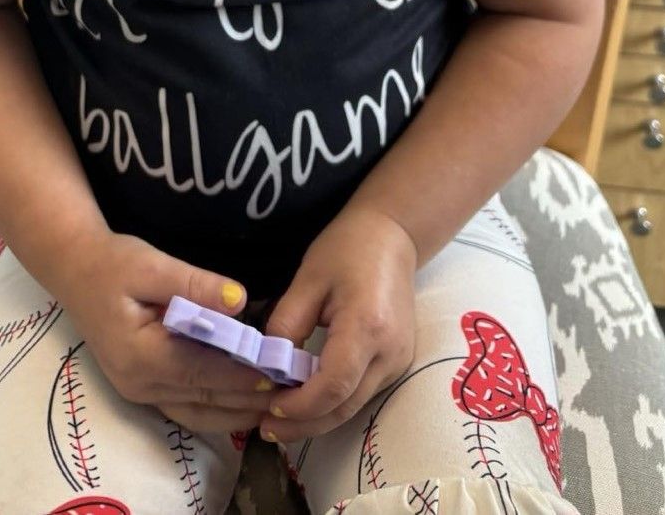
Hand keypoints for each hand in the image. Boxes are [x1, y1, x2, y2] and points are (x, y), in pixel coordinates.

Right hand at [57, 228, 274, 434]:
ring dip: (235, 411)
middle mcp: (140, 383)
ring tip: (274, 403)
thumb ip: (195, 285)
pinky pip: (184, 408)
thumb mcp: (152, 264)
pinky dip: (215, 408)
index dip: (242, 374)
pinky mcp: (141, 387)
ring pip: (196, 412)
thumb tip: (240, 300)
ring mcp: (138, 391)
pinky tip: (240, 402)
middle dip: (247, 398)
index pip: (203, 371)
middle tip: (290, 393)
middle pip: (204, 398)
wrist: (75, 269)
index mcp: (142, 356)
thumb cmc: (114, 264)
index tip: (278, 371)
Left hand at [259, 206, 417, 443]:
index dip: (300, 405)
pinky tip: (306, 400)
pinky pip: (361, 394)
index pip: (334, 385)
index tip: (269, 407)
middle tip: (265, 427)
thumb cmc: (347, 249)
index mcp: (367, 325)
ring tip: (278, 418)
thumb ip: (286, 324)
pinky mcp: (398, 363)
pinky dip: (332, 403)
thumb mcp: (307, 279)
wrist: (393, 236)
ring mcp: (399, 360)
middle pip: (344, 407)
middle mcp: (390, 352)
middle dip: (304, 424)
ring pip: (353, 407)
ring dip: (317, 419)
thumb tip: (267, 367)